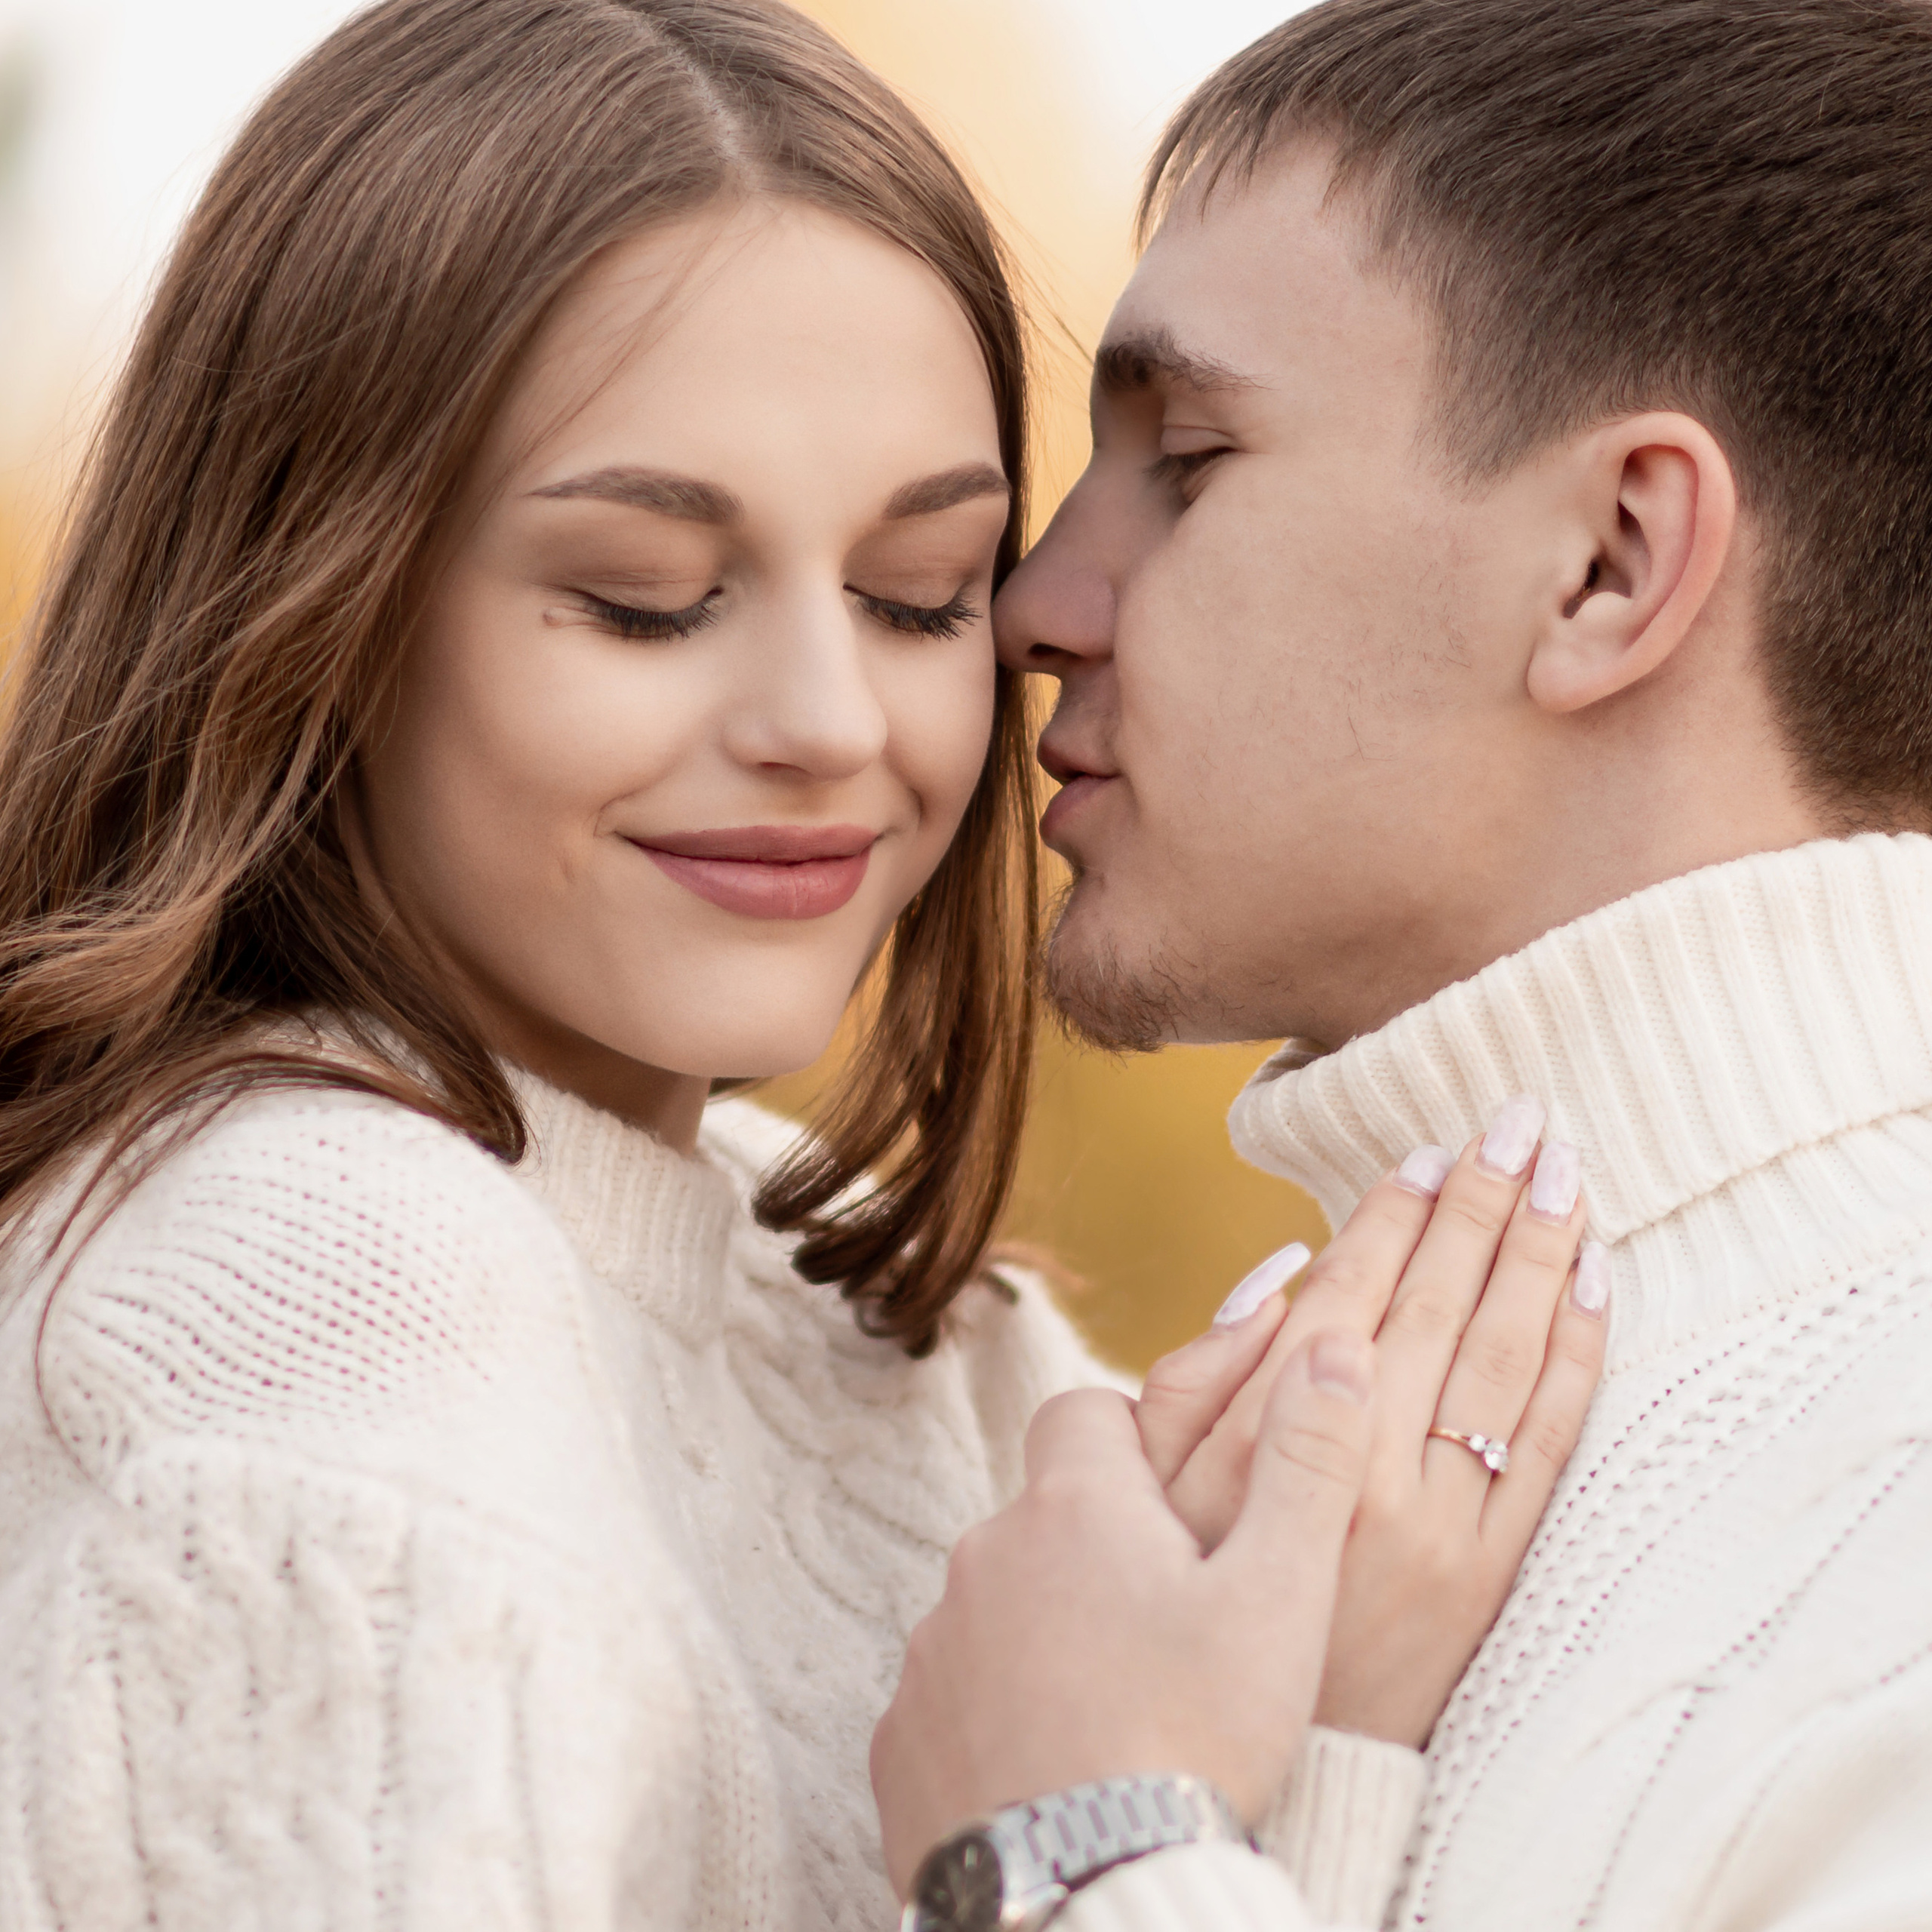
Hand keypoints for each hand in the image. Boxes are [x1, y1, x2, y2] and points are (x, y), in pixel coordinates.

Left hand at [872, 1330, 1377, 1898]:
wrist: (1092, 1904)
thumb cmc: (1193, 1742)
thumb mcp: (1279, 1596)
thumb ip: (1307, 1461)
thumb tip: (1333, 1346)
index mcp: (1073, 1508)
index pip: (1087, 1412)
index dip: (1135, 1440)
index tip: (1180, 1501)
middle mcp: (984, 1559)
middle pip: (1043, 1518)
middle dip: (1098, 1552)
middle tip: (1172, 1629)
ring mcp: (932, 1651)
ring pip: (998, 1610)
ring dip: (1048, 1638)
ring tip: (1123, 1714)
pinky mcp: (901, 1739)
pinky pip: (953, 1699)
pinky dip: (999, 1718)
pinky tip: (1059, 1769)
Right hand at [1134, 1097, 1605, 1745]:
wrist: (1270, 1756)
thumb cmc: (1189, 1592)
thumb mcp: (1144, 1482)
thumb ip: (1198, 1373)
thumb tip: (1282, 1272)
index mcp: (1265, 1439)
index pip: (1345, 1295)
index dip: (1392, 1216)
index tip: (1427, 1152)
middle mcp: (1356, 1469)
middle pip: (1434, 1308)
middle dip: (1481, 1204)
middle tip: (1519, 1121)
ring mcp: (1435, 1522)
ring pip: (1501, 1359)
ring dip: (1540, 1254)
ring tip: (1566, 1174)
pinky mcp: (1491, 1571)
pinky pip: (1548, 1445)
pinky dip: (1578, 1355)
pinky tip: (1593, 1282)